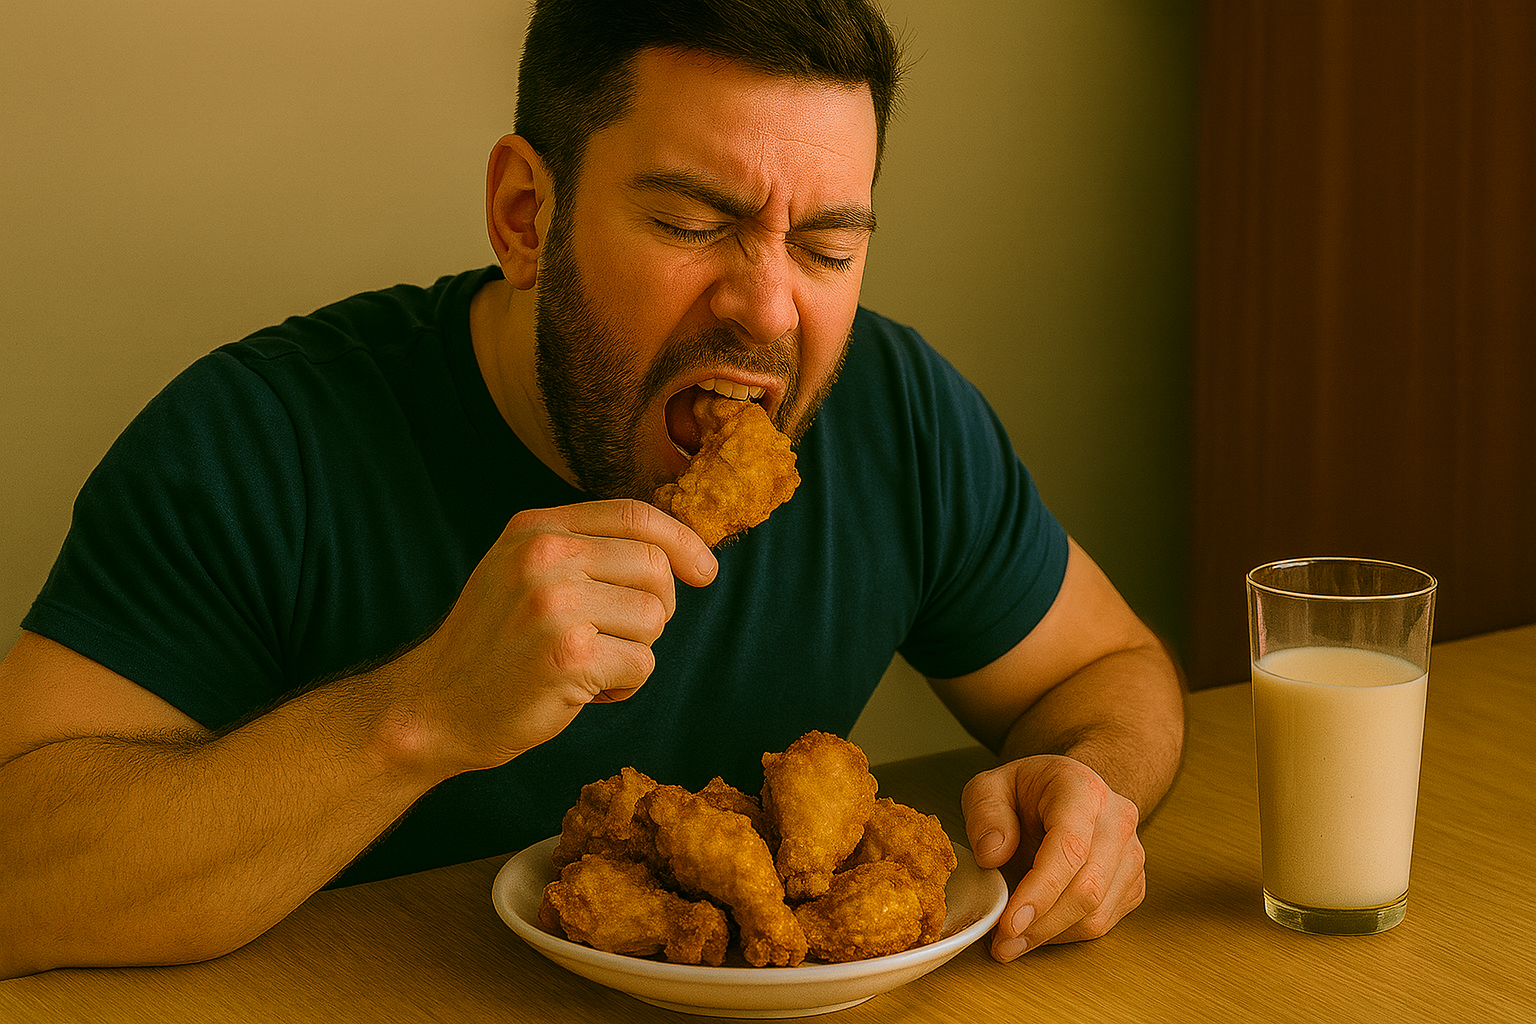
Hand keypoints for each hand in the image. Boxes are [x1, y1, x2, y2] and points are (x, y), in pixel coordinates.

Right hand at [392, 499, 717, 773]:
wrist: (433, 706)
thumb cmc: (492, 645)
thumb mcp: (523, 571)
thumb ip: (584, 550)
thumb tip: (677, 552)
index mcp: (537, 528)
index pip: (635, 515)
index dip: (683, 541)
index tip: (705, 571)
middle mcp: (545, 556)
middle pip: (655, 568)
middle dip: (655, 610)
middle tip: (617, 637)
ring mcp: (555, 604)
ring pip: (653, 618)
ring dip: (634, 652)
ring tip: (587, 664)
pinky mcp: (568, 656)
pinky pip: (641, 665)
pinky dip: (623, 687)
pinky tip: (581, 690)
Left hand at [961, 755, 1145, 961]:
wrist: (1069, 791)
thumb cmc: (1028, 790)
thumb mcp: (990, 787)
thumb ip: (985, 813)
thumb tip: (993, 855)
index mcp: (1082, 791)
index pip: (1070, 848)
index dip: (1041, 890)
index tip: (1010, 922)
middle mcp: (1117, 821)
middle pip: (1086, 889)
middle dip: (1041, 925)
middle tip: (1001, 943)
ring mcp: (1130, 854)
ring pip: (1097, 913)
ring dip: (1051, 935)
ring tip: (1012, 941)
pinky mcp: (1132, 882)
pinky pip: (1104, 922)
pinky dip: (1066, 934)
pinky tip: (1038, 928)